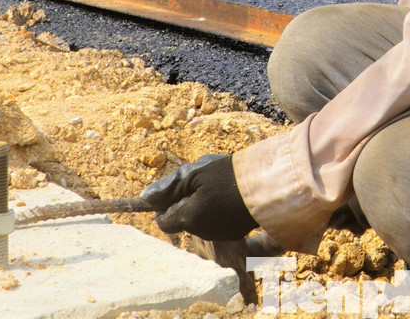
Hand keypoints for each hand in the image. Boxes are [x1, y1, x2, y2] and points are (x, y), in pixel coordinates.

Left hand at [140, 154, 256, 240]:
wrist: (264, 184)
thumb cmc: (227, 176)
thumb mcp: (194, 174)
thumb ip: (168, 188)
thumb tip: (145, 198)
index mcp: (188, 218)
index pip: (163, 221)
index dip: (166, 206)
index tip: (178, 191)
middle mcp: (201, 232)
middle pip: (181, 220)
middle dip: (186, 204)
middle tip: (203, 185)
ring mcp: (218, 234)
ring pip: (198, 222)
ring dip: (202, 207)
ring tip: (219, 188)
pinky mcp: (232, 233)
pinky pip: (215, 224)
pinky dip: (217, 213)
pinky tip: (230, 198)